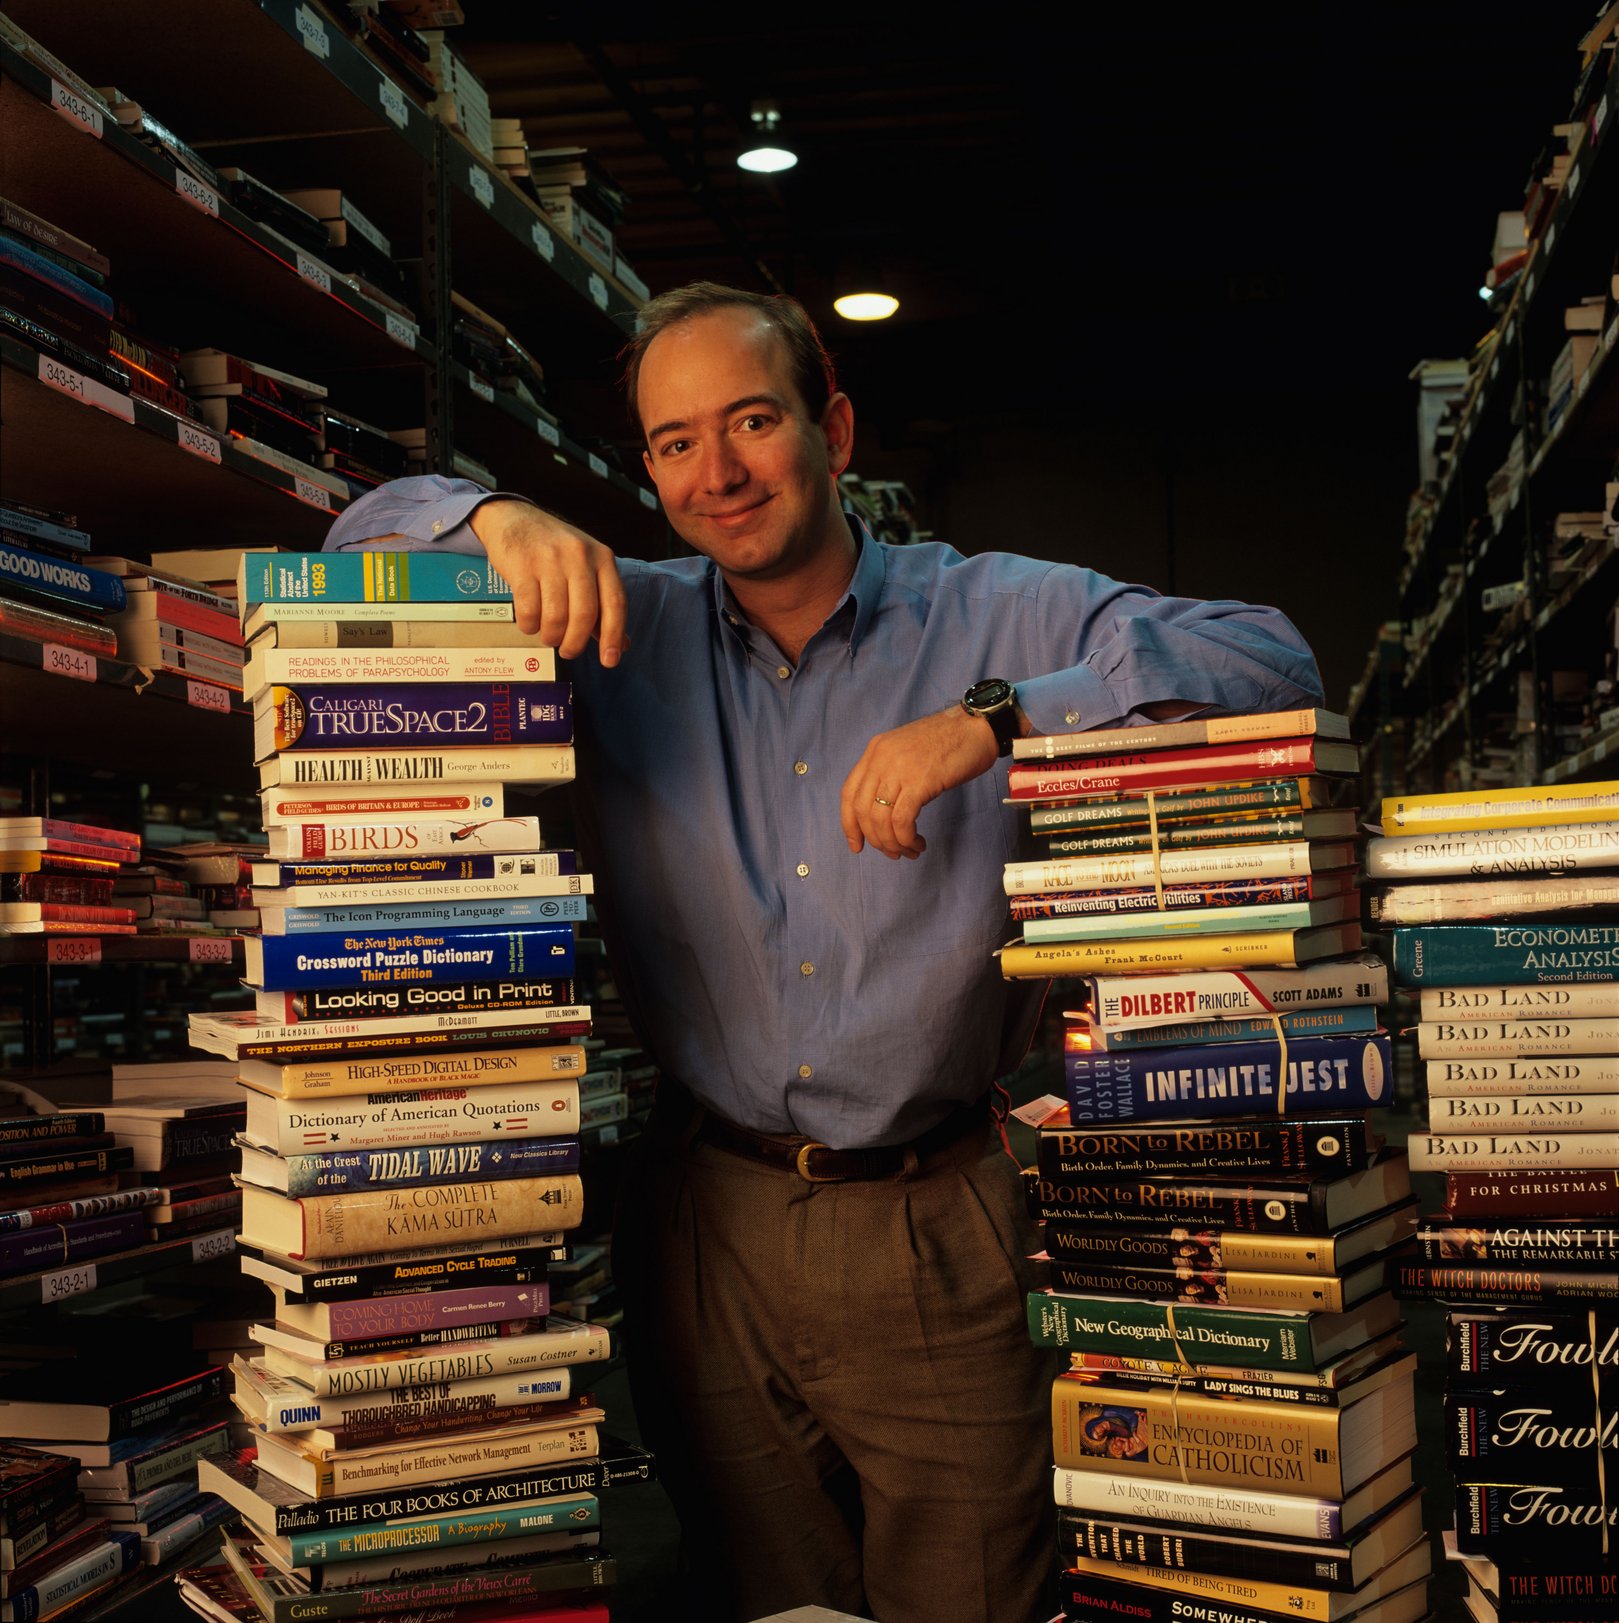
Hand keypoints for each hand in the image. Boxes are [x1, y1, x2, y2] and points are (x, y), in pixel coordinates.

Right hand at [469, 499, 628, 664]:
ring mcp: (550, 559)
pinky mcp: (522, 565)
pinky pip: (529, 609)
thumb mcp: (586, 567)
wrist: (514, 518)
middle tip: (568, 651)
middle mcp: (579, 556)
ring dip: (551, 636)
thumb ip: (603, 604)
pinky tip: (530, 623)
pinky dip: (530, 626)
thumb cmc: (554, 549)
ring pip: (556, 616)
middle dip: (576, 642)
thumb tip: (622, 643)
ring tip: (548, 636)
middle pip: (585, 613)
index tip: (609, 660)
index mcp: (602, 557)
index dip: (613, 635)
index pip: (615, 602)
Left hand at [840, 704, 998, 858]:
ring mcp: (898, 769)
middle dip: (875, 839)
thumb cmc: (949, 741)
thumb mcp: (907, 751)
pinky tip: (918, 842)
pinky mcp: (919, 781)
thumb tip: (884, 811)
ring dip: (893, 843)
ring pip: (880, 819)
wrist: (976, 726)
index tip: (856, 845)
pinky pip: (901, 820)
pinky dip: (906, 838)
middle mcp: (881, 758)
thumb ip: (890, 773)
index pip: (849, 793)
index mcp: (875, 751)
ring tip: (910, 850)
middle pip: (862, 810)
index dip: (849, 824)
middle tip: (892, 852)